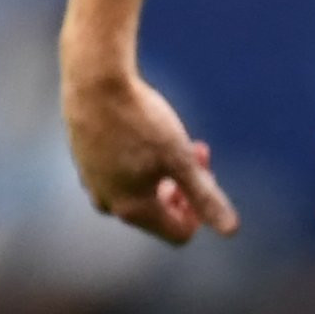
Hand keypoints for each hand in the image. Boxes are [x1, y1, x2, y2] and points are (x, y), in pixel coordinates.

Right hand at [62, 63, 236, 243]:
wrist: (94, 81)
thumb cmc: (140, 121)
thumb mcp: (181, 160)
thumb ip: (206, 196)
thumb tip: (231, 230)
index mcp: (132, 210)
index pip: (178, 233)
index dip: (201, 213)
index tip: (208, 178)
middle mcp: (107, 203)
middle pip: (159, 211)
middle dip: (185, 188)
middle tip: (200, 153)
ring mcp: (92, 182)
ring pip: (139, 190)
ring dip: (165, 171)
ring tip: (178, 140)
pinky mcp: (84, 160)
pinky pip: (119, 173)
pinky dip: (140, 160)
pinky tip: (148, 132)